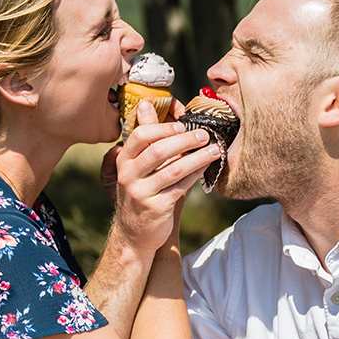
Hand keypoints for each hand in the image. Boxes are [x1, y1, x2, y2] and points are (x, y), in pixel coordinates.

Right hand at [100, 98, 217, 253]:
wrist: (134, 233)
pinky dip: (195, 175)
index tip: (182, 124)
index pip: (140, 136)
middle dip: (184, 140)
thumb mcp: (139, 167)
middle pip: (158, 150)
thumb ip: (147, 139)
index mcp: (123, 160)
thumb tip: (146, 105)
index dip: (163, 127)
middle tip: (204, 134)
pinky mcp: (156, 207)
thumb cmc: (143, 193)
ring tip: (215, 149)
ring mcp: (141, 192)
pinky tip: (206, 167)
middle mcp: (128, 175)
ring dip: (197, 157)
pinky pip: (180, 186)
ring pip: (172, 169)